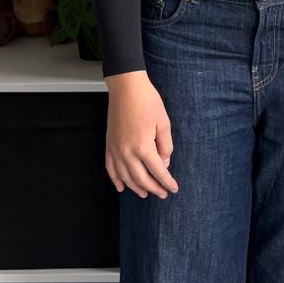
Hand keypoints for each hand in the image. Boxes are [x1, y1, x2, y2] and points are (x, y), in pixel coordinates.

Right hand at [105, 71, 178, 199]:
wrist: (126, 88)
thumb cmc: (147, 102)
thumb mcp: (164, 123)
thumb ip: (166, 146)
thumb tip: (164, 163)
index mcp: (143, 146)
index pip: (158, 171)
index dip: (167, 182)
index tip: (174, 188)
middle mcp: (127, 152)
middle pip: (141, 178)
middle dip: (154, 188)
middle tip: (163, 194)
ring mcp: (115, 150)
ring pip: (125, 177)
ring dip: (136, 188)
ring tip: (146, 194)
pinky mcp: (109, 145)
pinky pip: (110, 168)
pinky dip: (115, 180)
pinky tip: (121, 187)